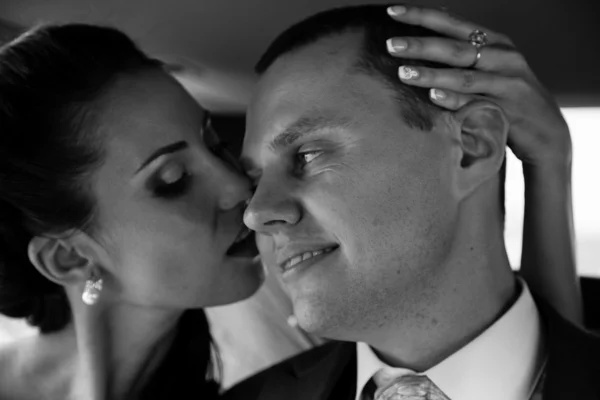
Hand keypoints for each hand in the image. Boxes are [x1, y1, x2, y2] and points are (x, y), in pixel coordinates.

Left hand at [385, 5, 571, 168]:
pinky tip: (432, 97)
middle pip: (455, 48)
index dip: (422, 16)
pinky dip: (453, 99)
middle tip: (390, 45)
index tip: (393, 11)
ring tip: (403, 73)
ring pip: (464, 76)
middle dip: (420, 45)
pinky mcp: (509, 110)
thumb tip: (425, 38)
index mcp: (495, 42)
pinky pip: (476, 103)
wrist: (546, 131)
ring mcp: (508, 83)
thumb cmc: (509, 97)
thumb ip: (464, 55)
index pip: (453, 24)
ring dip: (432, 74)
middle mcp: (503, 57)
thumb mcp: (492, 68)